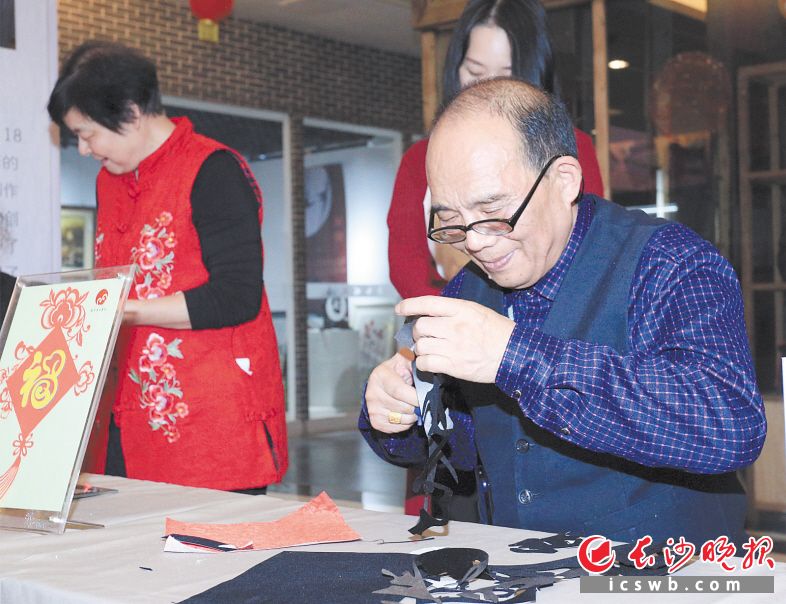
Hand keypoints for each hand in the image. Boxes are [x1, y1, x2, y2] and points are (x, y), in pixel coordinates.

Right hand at [365, 352, 418, 433]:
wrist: (382, 384)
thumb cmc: (397, 371)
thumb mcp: (404, 360)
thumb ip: (414, 360)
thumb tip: (424, 361)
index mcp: (380, 376)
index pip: (399, 391)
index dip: (415, 397)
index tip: (424, 397)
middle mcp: (372, 393)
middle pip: (402, 407)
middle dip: (416, 407)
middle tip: (420, 402)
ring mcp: (372, 409)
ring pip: (401, 419)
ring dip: (412, 416)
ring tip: (412, 407)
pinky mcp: (375, 421)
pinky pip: (396, 428)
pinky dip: (405, 424)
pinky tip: (405, 414)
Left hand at [397, 296, 513, 382]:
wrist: (514, 355)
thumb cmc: (498, 332)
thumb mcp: (477, 311)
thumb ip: (454, 311)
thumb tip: (430, 314)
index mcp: (462, 309)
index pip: (427, 303)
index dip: (409, 305)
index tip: (399, 309)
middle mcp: (455, 326)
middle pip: (420, 327)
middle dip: (418, 332)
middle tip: (424, 336)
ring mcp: (454, 346)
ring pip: (421, 346)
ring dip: (421, 349)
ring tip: (430, 350)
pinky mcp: (454, 365)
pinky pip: (426, 363)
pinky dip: (424, 364)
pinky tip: (431, 362)